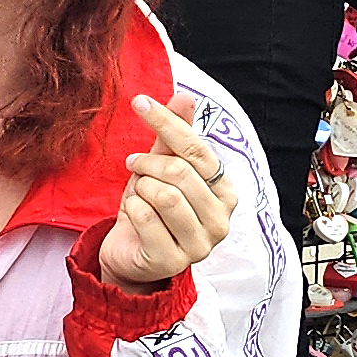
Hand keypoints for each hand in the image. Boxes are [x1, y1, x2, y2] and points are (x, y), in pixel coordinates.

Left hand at [96, 90, 236, 288]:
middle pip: (180, 172)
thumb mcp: (161, 168)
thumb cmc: (151, 208)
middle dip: (149, 164)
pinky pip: (146, 218)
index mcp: (225, 192)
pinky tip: (133, 214)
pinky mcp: (173, 261)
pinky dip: (131, 208)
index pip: (198, 150)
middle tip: (134, 165)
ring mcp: (201, 244)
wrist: (131, 254)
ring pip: (165, 196)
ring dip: (141, 188)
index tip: (140, 103)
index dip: (167, 123)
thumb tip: (186, 96)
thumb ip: (174, 137)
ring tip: (138, 194)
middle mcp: (221, 219)